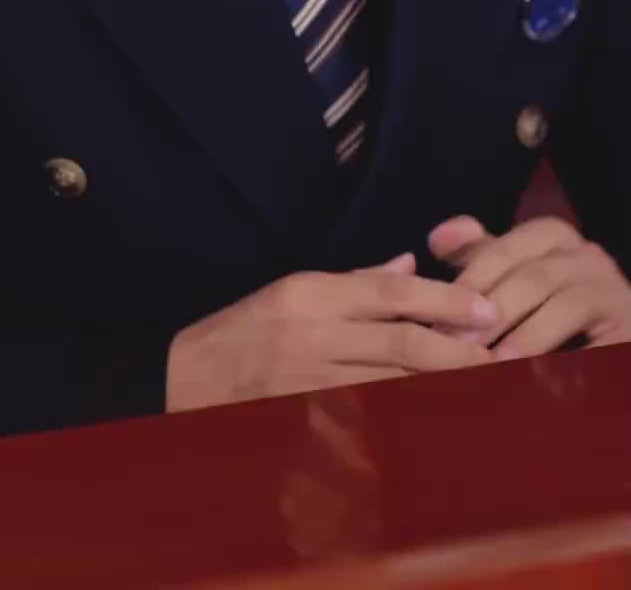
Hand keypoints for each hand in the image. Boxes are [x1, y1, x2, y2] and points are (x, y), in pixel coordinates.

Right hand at [165, 253, 497, 410]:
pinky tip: (429, 414)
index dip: (444, 301)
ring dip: (437, 385)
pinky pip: (365, 417)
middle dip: (455, 349)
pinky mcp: (304, 416)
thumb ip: (354, 281)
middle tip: (496, 353)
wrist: (185, 378)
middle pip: (400, 341)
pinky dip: (401, 415)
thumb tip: (410, 265)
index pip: (390, 292)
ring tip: (477, 383)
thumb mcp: (293, 289)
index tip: (485, 311)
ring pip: (391, 383)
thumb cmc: (242, 330)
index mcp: (310, 291)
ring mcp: (308, 379)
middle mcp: (311, 332)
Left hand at [429, 216, 630, 360]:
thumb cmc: (550, 308)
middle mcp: (587, 256)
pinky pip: (598, 345)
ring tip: (492, 364)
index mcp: (554, 237)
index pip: (505, 248)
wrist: (609, 341)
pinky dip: (566, 363)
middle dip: (490, 311)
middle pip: (532, 276)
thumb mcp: (513, 273)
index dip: (470, 280)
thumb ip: (478, 255)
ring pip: (566, 306)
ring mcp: (614, 290)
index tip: (438, 315)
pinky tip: (538, 382)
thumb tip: (437, 238)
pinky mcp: (630, 328)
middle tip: (457, 345)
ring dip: (525, 337)